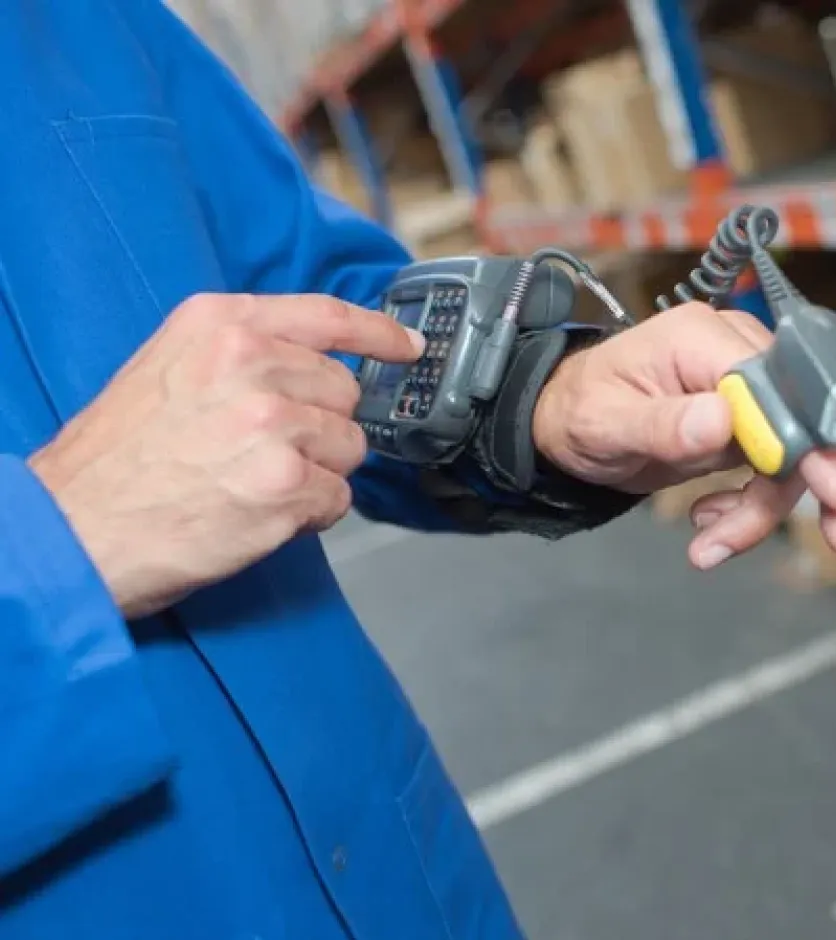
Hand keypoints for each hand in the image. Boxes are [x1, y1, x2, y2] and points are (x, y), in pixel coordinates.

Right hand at [29, 293, 422, 618]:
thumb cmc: (116, 459)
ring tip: (251, 483)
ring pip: (348, 448)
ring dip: (315, 473)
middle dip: (319, 427)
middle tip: (260, 452)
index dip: (378, 334)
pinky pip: (337, 498)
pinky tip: (258, 513)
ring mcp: (272, 424)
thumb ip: (241, 353)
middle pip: (344, 393)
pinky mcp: (286, 484)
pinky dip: (309, 514)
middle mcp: (252, 364)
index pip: (327, 315)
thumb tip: (313, 364)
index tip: (407, 346)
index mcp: (223, 325)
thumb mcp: (168, 366)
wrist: (74, 527)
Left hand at [533, 302, 835, 570]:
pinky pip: (772, 470)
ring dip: (764, 512)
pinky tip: (712, 526)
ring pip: (793, 456)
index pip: (780, 384)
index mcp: (705, 339)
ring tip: (712, 548)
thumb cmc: (577, 411)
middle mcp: (735, 355)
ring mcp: (746, 390)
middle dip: (824, 481)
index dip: (813, 437)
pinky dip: (751, 509)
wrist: (564, 424)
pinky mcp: (745, 423)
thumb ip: (664, 423)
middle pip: (805, 418)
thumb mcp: (606, 423)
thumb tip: (721, 420)